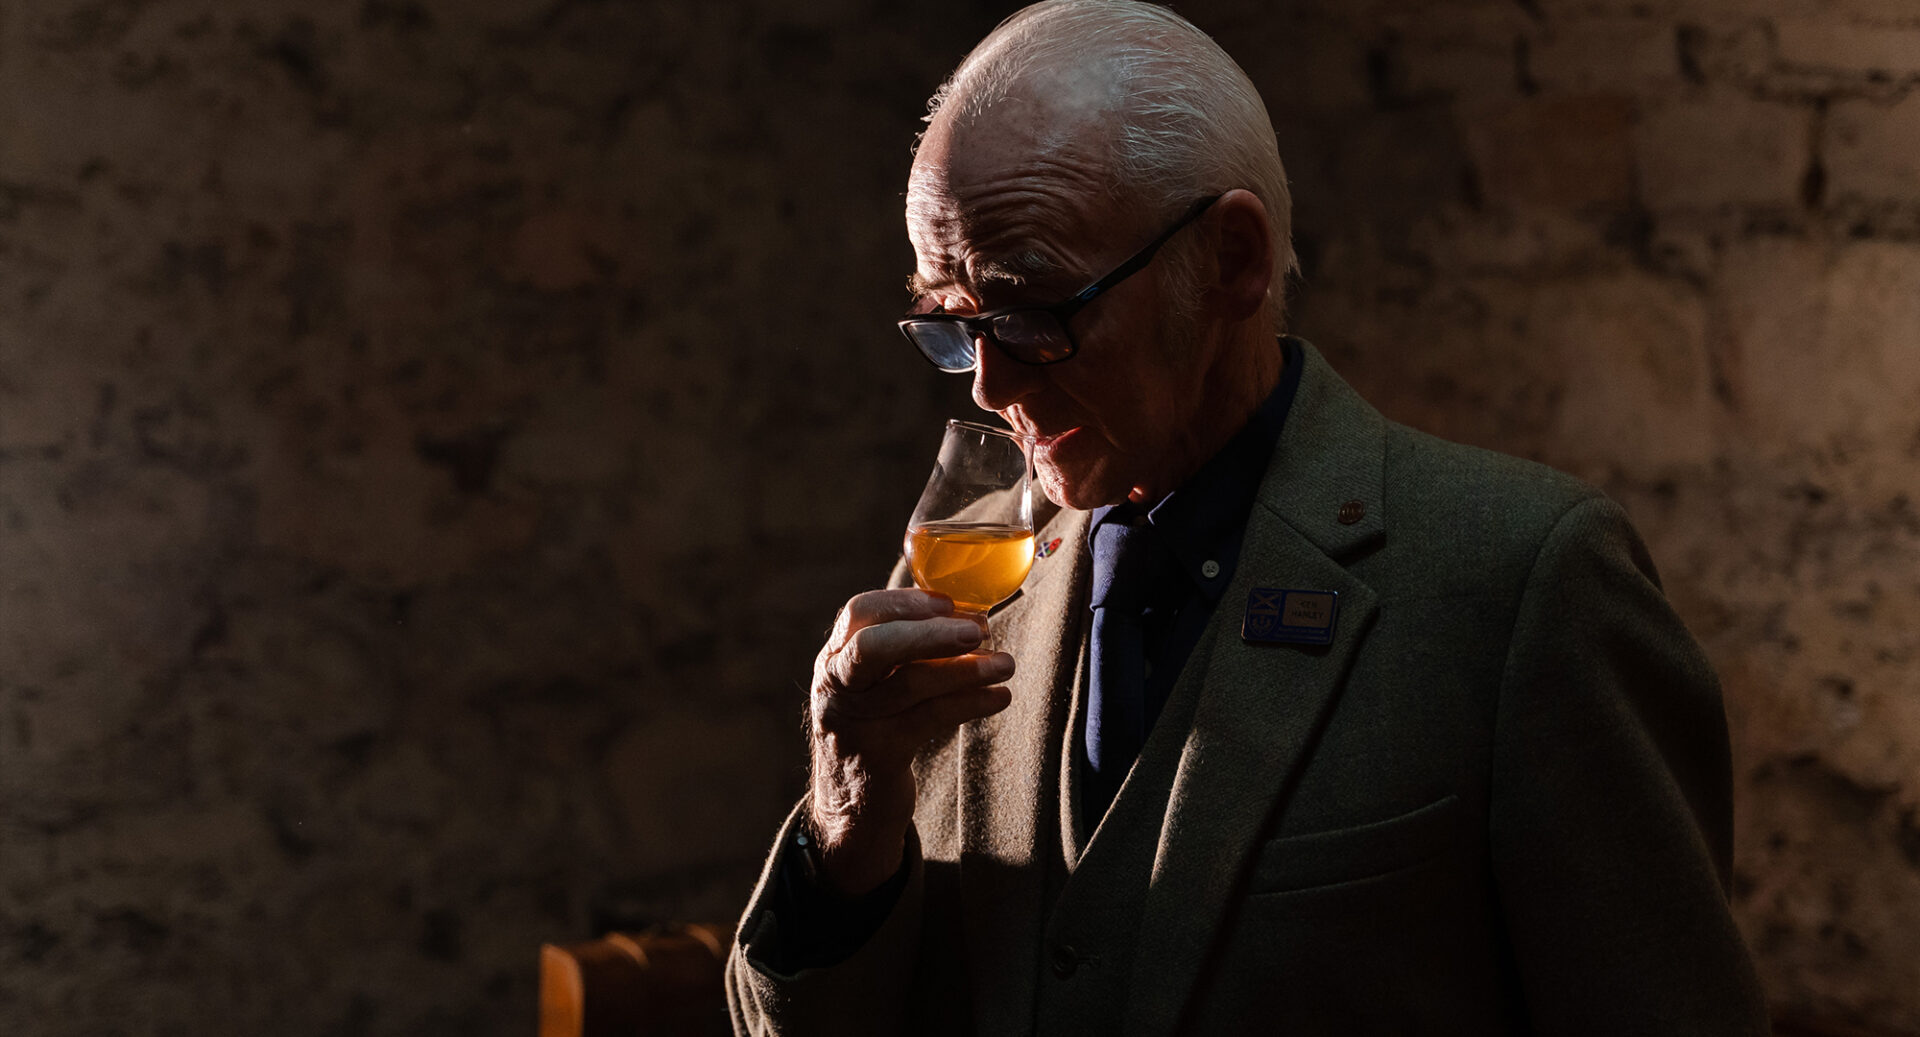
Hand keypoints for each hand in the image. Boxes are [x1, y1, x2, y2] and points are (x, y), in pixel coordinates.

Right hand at [807, 588, 1013, 894]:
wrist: (852, 806)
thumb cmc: (878, 726)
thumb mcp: (876, 683)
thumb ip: (907, 647)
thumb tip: (971, 611)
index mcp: (836, 658)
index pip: (859, 613)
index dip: (905, 602)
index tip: (950, 602)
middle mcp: (837, 687)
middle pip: (875, 647)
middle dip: (930, 633)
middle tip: (980, 628)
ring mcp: (856, 723)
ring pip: (909, 685)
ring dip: (965, 670)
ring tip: (1006, 664)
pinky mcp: (880, 756)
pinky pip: (930, 720)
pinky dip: (970, 703)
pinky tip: (1000, 697)